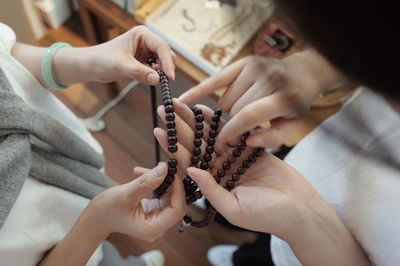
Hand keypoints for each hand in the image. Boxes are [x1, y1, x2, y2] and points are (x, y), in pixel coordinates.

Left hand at [53, 25, 175, 84]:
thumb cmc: (100, 60)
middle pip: (165, 54)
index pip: (162, 47)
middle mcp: (146, 41)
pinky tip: (150, 80)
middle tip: (164, 80)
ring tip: (155, 80)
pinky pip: (155, 69)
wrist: (88, 66)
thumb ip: (139, 72)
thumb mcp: (121, 66)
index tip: (168, 77)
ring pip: (162, 62)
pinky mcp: (142, 62)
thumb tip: (157, 79)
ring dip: (162, 72)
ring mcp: (145, 52)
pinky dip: (156, 75)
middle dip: (166, 67)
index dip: (167, 62)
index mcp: (142, 34)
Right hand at [84, 163, 185, 240]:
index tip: (173, 173)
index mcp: (153, 228)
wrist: (96, 217)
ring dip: (160, 180)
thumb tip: (164, 169)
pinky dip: (155, 183)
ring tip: (143, 171)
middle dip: (169, 183)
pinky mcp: (154, 210)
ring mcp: (157, 218)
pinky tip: (142, 174)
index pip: (177, 210)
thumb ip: (146, 182)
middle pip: (176, 202)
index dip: (178, 191)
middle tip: (161, 167)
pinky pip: (162, 194)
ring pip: (169, 195)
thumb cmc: (106, 210)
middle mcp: (158, 226)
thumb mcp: (126, 194)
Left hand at [153, 101, 368, 265]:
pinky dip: (219, 121)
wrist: (298, 209)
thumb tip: (191, 170)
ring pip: (210, 137)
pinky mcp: (249, 150)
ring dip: (195, 121)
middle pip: (195, 147)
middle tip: (164, 110)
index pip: (187, 164)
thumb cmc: (267, 215)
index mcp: (212, 186)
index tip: (159, 131)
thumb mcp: (233, 208)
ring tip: (180, 105)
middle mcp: (220, 171)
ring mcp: (234, 159)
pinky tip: (204, 109)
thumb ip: (211, 190)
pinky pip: (232, 132)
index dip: (172, 147)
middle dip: (179, 128)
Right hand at [179, 50, 345, 147]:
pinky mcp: (242, 62)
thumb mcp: (292, 126)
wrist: (302, 73)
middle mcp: (268, 78)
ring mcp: (254, 67)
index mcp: (283, 96)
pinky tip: (182, 100)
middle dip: (234, 121)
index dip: (232, 130)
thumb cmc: (295, 105)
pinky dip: (198, 91)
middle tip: (241, 127)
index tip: (224, 142)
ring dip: (229, 110)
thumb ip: (272, 138)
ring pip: (225, 100)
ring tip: (243, 109)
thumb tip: (247, 141)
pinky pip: (214, 81)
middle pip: (234, 108)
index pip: (249, 114)